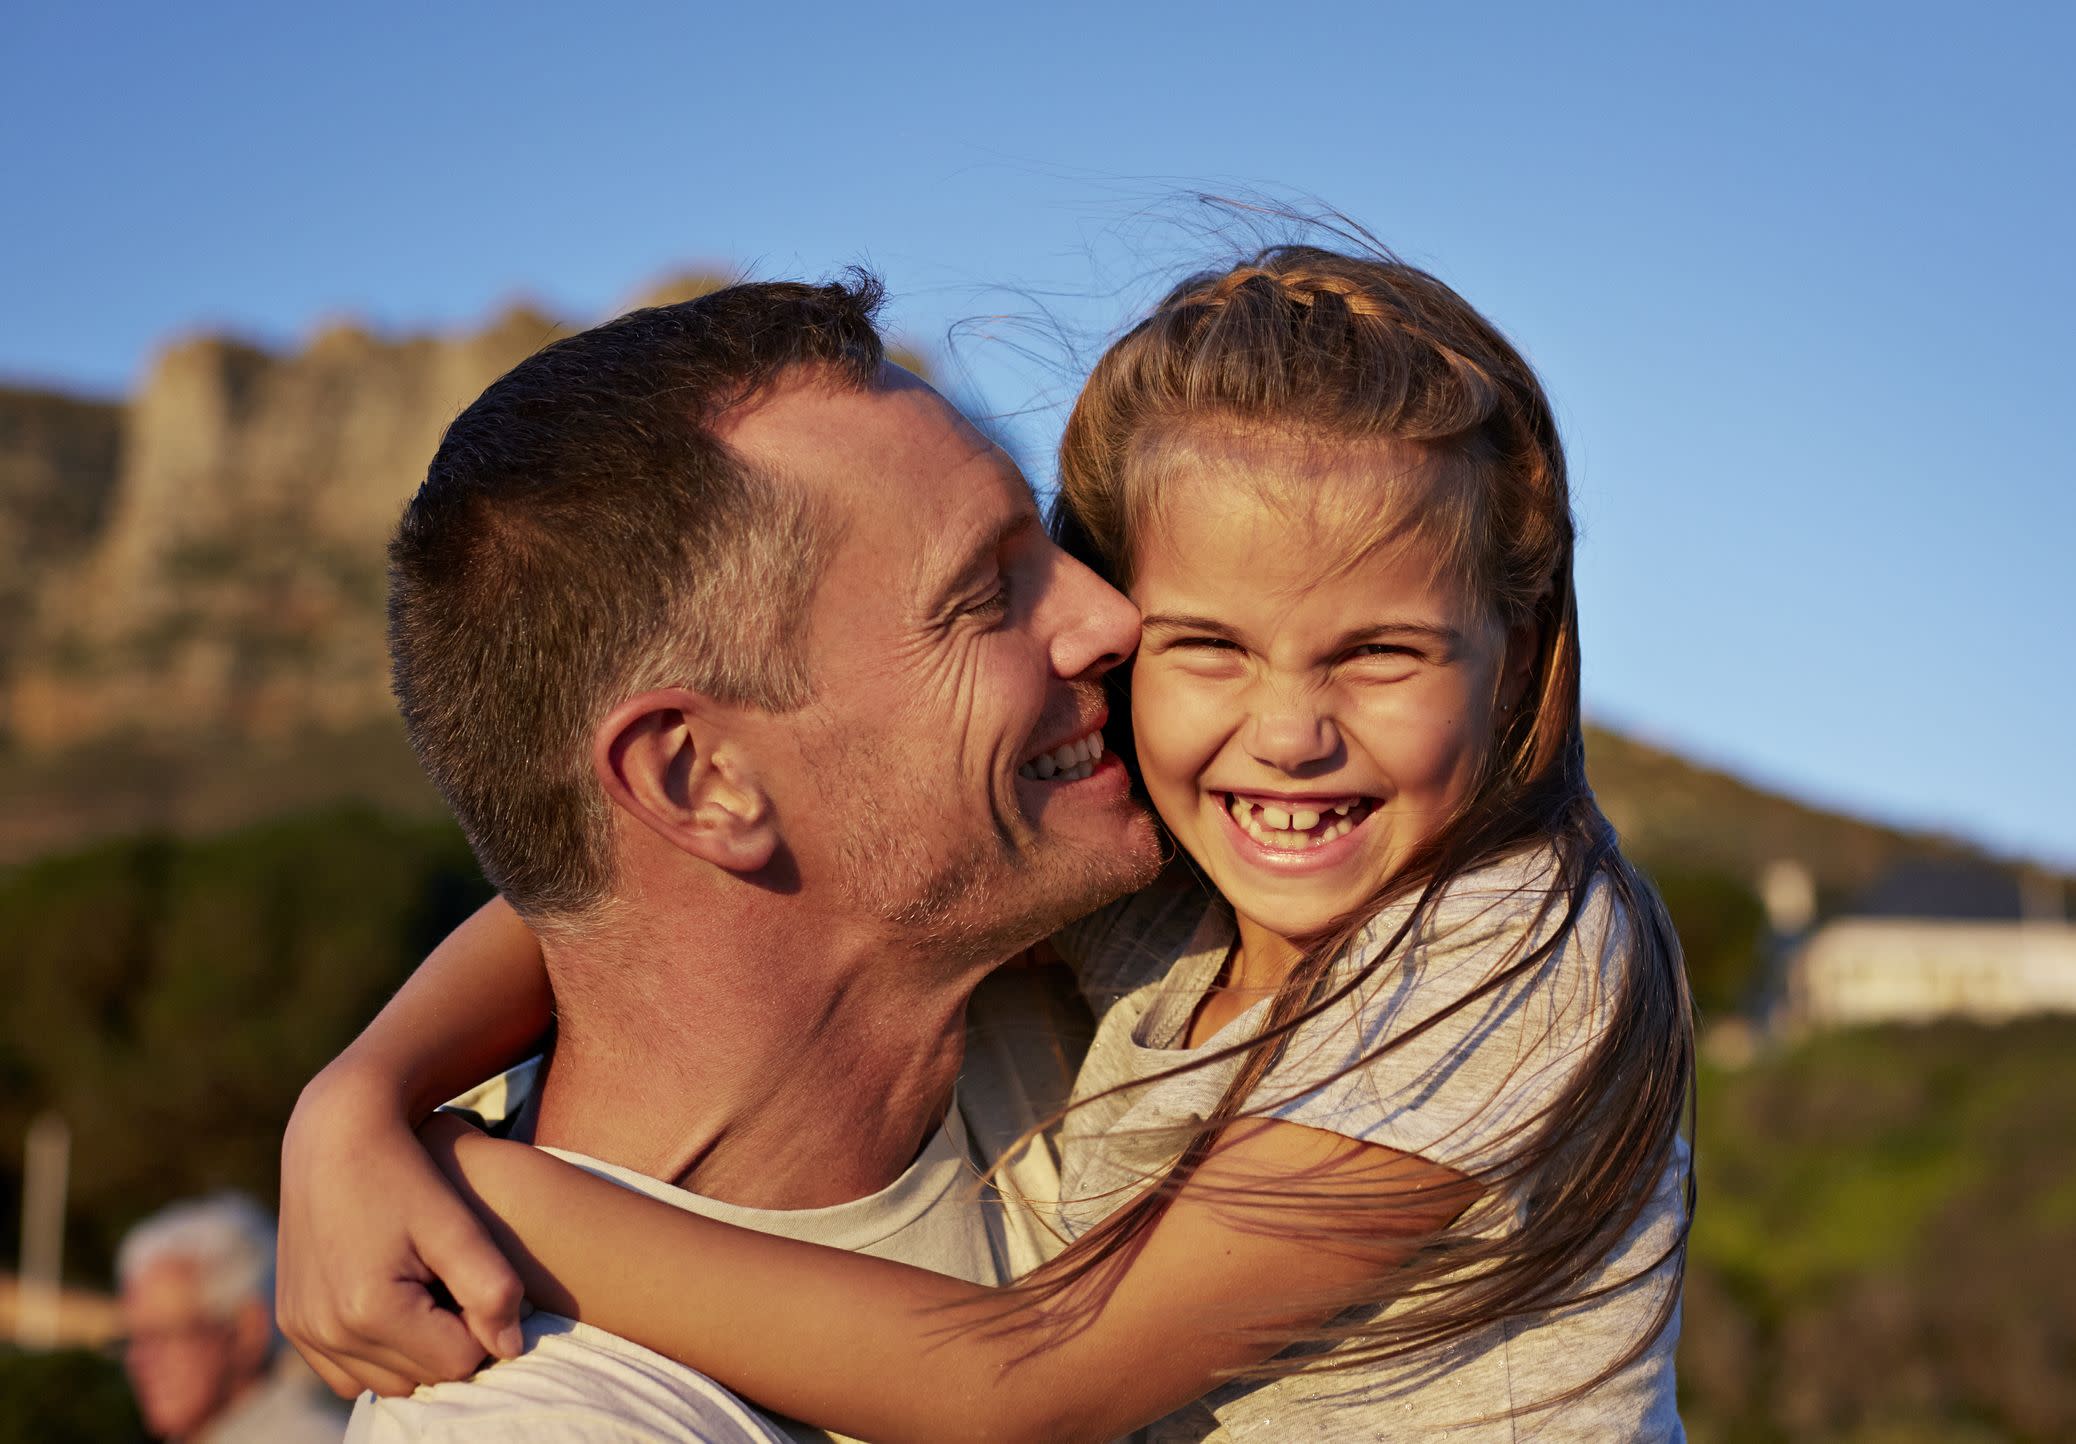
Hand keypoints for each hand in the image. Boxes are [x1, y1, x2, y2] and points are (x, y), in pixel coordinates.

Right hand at [276, 1069, 525, 1397]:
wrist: (335, 1136)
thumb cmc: (405, 1173)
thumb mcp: (456, 1224)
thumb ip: (492, 1288)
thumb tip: (512, 1348)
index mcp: (369, 1309)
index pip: (457, 1362)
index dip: (481, 1325)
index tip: (475, 1278)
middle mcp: (328, 1330)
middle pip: (420, 1377)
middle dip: (448, 1340)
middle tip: (452, 1281)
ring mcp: (304, 1330)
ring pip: (385, 1381)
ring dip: (414, 1351)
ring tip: (427, 1288)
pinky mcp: (293, 1324)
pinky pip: (347, 1372)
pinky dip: (378, 1352)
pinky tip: (398, 1303)